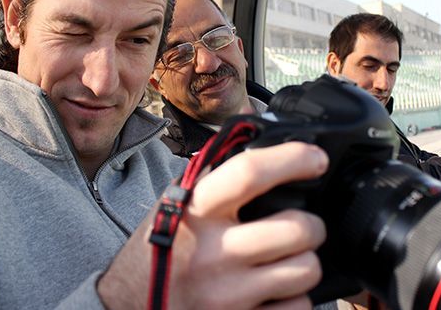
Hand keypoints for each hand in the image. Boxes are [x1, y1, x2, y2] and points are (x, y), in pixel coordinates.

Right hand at [98, 142, 328, 308]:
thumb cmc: (157, 249)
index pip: (250, 173)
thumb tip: (267, 147)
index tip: (316, 159)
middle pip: (296, 229)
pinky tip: (276, 290)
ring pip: (305, 270)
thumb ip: (215, 179)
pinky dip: (295, 298)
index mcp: (195, 210)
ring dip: (305, 263)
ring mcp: (226, 293)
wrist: (125, 305)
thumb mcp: (174, 204)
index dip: (293, 159)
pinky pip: (298, 308)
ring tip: (288, 260)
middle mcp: (211, 251)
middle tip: (305, 226)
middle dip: (313, 226)